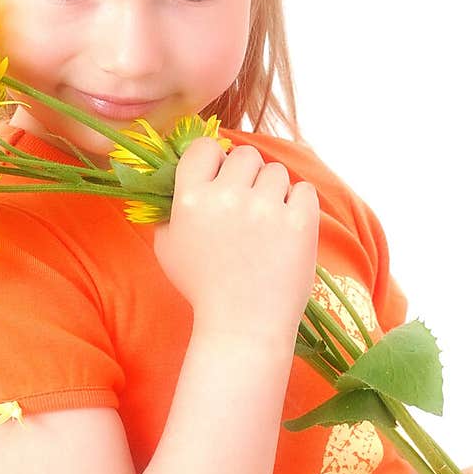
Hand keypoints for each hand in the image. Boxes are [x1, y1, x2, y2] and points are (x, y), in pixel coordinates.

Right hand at [152, 138, 320, 347]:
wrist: (243, 327)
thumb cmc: (203, 288)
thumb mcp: (168, 248)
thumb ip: (169, 208)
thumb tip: (177, 176)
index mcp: (192, 198)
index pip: (205, 146)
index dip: (214, 159)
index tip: (220, 177)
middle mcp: (228, 197)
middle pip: (246, 155)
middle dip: (247, 176)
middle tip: (246, 206)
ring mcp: (266, 208)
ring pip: (276, 171)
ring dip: (273, 191)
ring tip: (266, 224)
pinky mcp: (300, 222)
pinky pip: (304, 190)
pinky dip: (299, 205)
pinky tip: (286, 228)